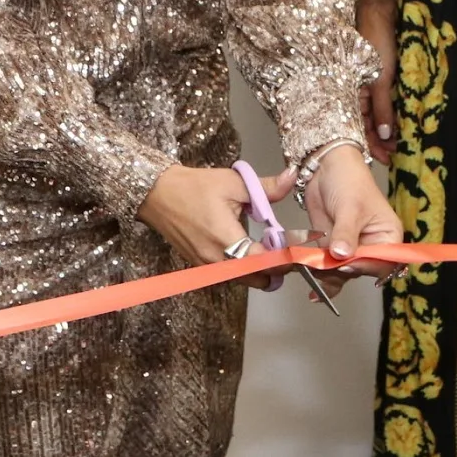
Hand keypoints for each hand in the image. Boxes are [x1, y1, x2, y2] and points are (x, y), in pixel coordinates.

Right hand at [136, 163, 293, 289]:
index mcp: (226, 240)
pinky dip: (246, 268)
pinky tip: (250, 248)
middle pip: (260, 279)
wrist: (157, 194)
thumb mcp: (232, 182)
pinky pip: (232, 276)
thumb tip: (292, 176)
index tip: (299, 246)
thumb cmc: (193, 187)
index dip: (286, 256)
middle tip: (287, 247)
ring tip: (270, 247)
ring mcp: (207, 268)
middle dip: (278, 267)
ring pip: (246, 281)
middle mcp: (217, 261)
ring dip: (262, 270)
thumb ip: (266, 187)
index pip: (266, 262)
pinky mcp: (201, 268)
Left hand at [301, 146, 404, 296]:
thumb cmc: (348, 181)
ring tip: (311, 269)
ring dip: (327, 274)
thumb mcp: (349, 206)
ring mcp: (351, 249)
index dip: (364, 266)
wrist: (324, 166)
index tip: (345, 263)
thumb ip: (346, 233)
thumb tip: (343, 256)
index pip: (383, 262)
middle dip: (341, 271)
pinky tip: (313, 293)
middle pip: (360, 271)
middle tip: (322, 266)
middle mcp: (372, 247)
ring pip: (342, 272)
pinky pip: (329, 269)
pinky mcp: (333, 249)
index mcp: (388, 236)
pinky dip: (321, 277)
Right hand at [355, 0, 398, 164]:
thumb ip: (382, 108)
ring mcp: (370, 85)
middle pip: (366, 123)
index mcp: (351, 93)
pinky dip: (391, 114)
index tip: (385, 159)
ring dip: (386, 129)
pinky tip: (400, 123)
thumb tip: (384, 136)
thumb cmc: (376, 43)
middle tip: (394, 155)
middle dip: (379, 141)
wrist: (381, 14)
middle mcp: (359, 92)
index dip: (371, 144)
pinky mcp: (382, 77)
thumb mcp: (380, 79)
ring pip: (377, 114)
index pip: (358, 126)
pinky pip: (384, 102)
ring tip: (399, 143)